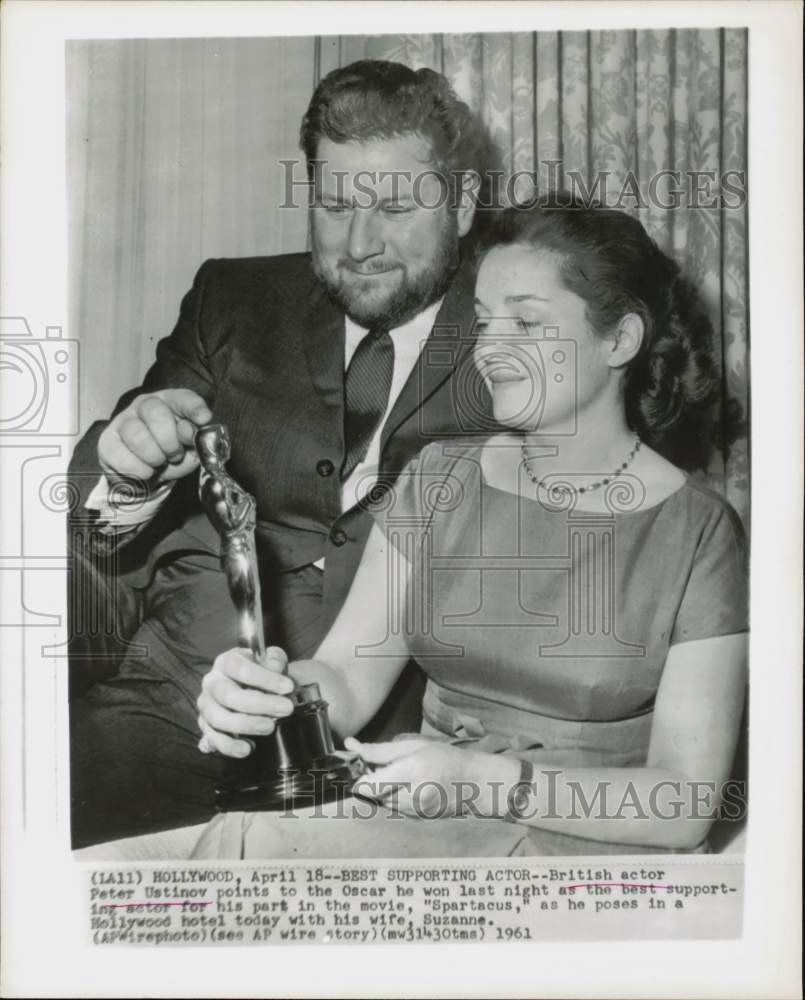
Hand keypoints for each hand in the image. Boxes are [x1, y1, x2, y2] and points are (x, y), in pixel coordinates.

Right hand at [98, 388, 212, 484]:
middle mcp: (145, 405)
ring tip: (159, 462)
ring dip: (154, 457)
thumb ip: (194, 440)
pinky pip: (122, 457)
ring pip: (137, 435)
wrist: (146, 475)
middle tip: (174, 455)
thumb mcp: (189, 449)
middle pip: (156, 413)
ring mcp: (123, 421)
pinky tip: (145, 471)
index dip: (193, 408)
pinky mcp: (108, 442)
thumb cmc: (171, 456)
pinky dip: (139, 470)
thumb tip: (193, 433)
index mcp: (170, 402)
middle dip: (170, 441)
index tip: (203, 419)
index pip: (182, 398)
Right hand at [197, 646, 294, 757]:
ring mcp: (207, 705)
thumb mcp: (270, 659)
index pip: (240, 668)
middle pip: (229, 695)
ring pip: (218, 718)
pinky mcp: (206, 725)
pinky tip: (247, 748)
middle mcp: (212, 682)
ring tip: (270, 727)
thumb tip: (274, 667)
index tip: (288, 687)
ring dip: (245, 725)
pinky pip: (213, 739)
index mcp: (226, 662)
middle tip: (286, 709)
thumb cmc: (260, 672)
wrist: (252, 686)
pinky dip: (229, 746)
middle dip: (260, 704)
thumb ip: (274, 660)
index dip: (265, 678)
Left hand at [346, 737, 519, 819]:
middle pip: (373, 794)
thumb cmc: (447, 759)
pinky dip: (394, 797)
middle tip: (381, 766)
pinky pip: (395, 808)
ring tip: (399, 775)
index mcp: (412, 772)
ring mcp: (415, 812)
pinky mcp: (417, 820)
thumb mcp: (415, 746)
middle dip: (371, 781)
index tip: (356, 766)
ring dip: (382, 790)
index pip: (369, 785)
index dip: (357, 777)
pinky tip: (409, 786)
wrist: (475, 784)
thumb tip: (352, 746)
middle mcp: (413, 796)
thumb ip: (381, 750)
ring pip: (382, 802)